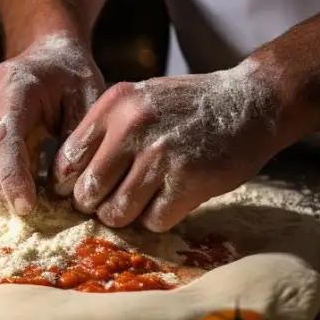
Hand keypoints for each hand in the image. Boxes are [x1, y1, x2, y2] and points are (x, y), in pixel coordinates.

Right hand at [0, 32, 103, 214]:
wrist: (47, 55)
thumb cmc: (71, 78)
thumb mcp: (88, 101)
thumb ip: (77, 142)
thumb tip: (63, 188)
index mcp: (13, 86)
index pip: (2, 139)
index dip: (12, 177)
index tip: (27, 208)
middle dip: (4, 194)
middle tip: (35, 218)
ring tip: (25, 210)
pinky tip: (12, 197)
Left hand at [50, 61, 287, 231]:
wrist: (251, 103)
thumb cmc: (190, 106)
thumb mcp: (140, 98)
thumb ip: (105, 129)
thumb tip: (68, 175)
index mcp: (115, 106)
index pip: (67, 160)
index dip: (68, 184)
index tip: (79, 191)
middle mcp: (133, 127)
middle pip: (88, 192)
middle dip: (95, 205)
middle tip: (110, 203)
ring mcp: (161, 155)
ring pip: (118, 212)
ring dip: (126, 216)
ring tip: (141, 203)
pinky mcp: (188, 180)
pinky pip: (153, 220)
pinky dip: (157, 218)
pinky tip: (168, 202)